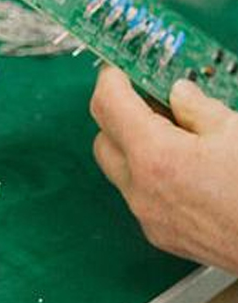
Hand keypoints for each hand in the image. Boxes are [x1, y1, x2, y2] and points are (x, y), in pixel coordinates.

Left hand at [90, 66, 237, 272]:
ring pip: (119, 170)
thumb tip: (179, 93)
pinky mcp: (160, 235)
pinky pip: (138, 195)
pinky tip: (184, 167)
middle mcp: (141, 190)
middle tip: (152, 98)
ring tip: (176, 133)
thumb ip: (198, 108)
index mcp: (156, 157)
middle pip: (103, 138)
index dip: (111, 79)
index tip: (119, 68)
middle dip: (119, 114)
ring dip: (134, 147)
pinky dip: (149, 175)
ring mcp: (148, 217)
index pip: (108, 104)